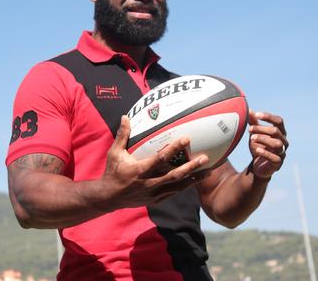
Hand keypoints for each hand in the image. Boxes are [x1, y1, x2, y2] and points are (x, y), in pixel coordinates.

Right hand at [95, 116, 210, 209]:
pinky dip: (186, 186)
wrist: (109, 198)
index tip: (186, 139)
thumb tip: (125, 117)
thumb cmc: (112, 172)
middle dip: (191, 167)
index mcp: (140, 170)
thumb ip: (122, 135)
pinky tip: (196, 180)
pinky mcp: (156, 200)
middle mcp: (149, 183)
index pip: (160, 159)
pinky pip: (174, 193)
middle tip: (205, 157)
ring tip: (209, 171)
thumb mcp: (114, 153)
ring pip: (178, 186)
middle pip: (175, 175)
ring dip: (194, 179)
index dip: (174, 149)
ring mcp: (154, 193)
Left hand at [247, 109, 287, 178]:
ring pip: (277, 144)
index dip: (268, 117)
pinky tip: (257, 149)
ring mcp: (282, 152)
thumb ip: (253, 123)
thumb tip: (248, 110)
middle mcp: (283, 141)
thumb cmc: (259, 146)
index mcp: (280, 132)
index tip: (256, 114)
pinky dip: (265, 153)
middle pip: (275, 131)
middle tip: (249, 129)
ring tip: (252, 138)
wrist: (258, 166)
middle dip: (261, 129)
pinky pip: (275, 157)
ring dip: (264, 139)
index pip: (279, 121)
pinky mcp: (278, 163)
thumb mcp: (255, 134)